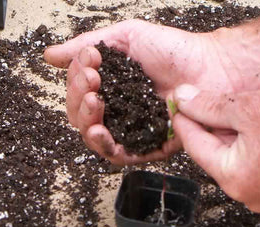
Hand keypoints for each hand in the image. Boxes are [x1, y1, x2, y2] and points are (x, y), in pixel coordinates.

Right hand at [44, 20, 242, 164]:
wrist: (210, 67)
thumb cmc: (174, 50)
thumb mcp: (124, 37)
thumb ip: (85, 45)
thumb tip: (50, 55)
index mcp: (109, 88)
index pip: (78, 94)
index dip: (76, 82)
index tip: (88, 64)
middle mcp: (117, 112)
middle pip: (82, 119)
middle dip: (80, 101)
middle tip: (92, 83)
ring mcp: (131, 131)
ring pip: (96, 140)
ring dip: (87, 124)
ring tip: (94, 104)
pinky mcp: (148, 147)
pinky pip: (121, 156)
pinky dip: (107, 147)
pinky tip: (101, 132)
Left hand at [170, 84, 259, 212]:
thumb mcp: (250, 107)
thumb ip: (210, 106)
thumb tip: (183, 101)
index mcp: (234, 178)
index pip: (195, 147)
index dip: (184, 122)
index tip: (177, 108)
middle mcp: (248, 197)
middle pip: (216, 158)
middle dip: (210, 132)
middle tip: (204, 108)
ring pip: (238, 165)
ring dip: (234, 143)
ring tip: (239, 120)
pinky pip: (259, 173)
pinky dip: (255, 154)